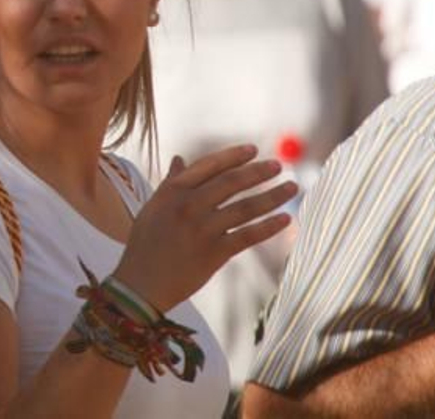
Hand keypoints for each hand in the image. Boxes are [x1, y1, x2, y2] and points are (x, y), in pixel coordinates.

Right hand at [113, 145, 294, 312]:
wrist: (142, 284)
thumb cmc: (145, 244)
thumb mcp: (152, 207)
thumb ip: (170, 183)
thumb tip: (180, 158)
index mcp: (173, 191)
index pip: (209, 166)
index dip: (233, 156)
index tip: (252, 149)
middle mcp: (189, 205)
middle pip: (231, 183)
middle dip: (258, 172)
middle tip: (278, 166)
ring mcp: (204, 229)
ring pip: (246, 207)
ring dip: (272, 196)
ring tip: (292, 187)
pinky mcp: (216, 252)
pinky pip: (248, 235)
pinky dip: (269, 226)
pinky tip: (286, 219)